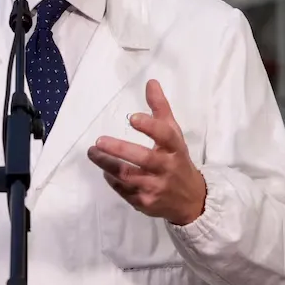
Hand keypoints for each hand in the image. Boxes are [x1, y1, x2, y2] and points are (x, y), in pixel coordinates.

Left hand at [86, 79, 206, 225]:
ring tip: (93, 153)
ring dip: (107, 164)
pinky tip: (105, 170)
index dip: (150, 126)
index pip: (166, 136)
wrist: (192, 201)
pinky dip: (112, 180)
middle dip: (119, 150)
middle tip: (98, 141)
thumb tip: (150, 82)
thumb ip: (160, 109)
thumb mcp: (174, 135)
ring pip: (128, 176)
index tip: (132, 117)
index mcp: (175, 149)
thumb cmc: (177, 160)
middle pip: (144, 159)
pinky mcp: (146, 203)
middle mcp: (167, 168)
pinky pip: (124, 190)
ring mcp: (157, 187)